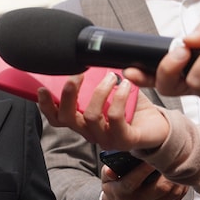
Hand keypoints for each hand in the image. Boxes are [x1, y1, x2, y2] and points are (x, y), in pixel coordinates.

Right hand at [36, 72, 169, 151]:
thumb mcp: (109, 94)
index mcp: (82, 122)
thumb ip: (94, 83)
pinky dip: (118, 97)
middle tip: (78, 74)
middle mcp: (89, 133)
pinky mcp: (124, 140)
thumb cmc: (131, 109)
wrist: (157, 127)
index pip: (57, 118)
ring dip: (99, 91)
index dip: (46, 105)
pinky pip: (115, 117)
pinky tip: (124, 86)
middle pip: (67, 118)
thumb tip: (85, 59)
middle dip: (69, 94)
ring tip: (111, 77)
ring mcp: (106, 139)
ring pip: (91, 116)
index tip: (42, 88)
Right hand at [99, 159, 186, 199]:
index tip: (155, 154)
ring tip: (180, 164)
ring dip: (178, 178)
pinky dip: (182, 187)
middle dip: (169, 171)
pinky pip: (177, 199)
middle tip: (173, 157)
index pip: (136, 179)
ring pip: (172, 193)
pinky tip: (181, 176)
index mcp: (124, 192)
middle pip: (160, 187)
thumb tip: (111, 168)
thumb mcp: (106, 181)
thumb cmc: (115, 191)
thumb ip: (108, 171)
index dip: (146, 167)